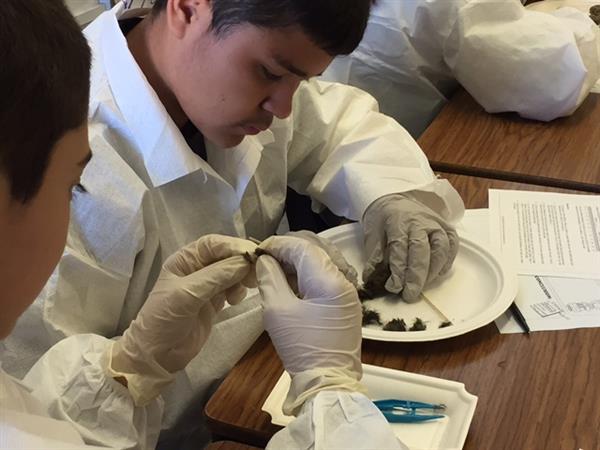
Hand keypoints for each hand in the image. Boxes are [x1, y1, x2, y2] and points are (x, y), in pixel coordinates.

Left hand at [106, 235, 256, 404]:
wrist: (157, 356)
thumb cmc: (164, 319)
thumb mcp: (187, 294)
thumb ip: (217, 276)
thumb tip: (246, 261)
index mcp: (185, 260)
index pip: (213, 244)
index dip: (233, 246)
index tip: (253, 255)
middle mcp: (197, 269)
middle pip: (226, 256)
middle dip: (242, 262)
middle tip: (257, 273)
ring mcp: (207, 286)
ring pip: (232, 272)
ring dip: (242, 277)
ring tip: (247, 288)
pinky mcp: (214, 302)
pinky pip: (233, 288)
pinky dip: (239, 291)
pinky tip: (235, 301)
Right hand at [256, 236, 364, 414]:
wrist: (328, 383)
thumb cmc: (301, 348)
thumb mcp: (277, 311)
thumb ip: (270, 278)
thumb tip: (265, 259)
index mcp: (330, 281)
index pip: (303, 247)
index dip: (278, 244)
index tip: (258, 250)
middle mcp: (344, 281)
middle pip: (315, 250)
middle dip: (288, 250)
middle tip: (265, 258)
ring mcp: (348, 293)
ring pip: (322, 263)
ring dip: (298, 261)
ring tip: (275, 269)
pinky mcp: (346, 305)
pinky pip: (326, 278)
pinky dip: (308, 275)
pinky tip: (291, 283)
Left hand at [362, 194, 458, 301]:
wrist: (394, 198)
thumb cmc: (382, 218)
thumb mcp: (372, 233)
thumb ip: (374, 255)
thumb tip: (371, 278)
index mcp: (398, 222)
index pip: (400, 249)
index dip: (398, 271)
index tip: (393, 288)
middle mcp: (420, 222)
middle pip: (422, 251)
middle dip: (416, 277)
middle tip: (410, 295)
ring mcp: (436, 223)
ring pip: (441, 249)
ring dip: (433, 271)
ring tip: (423, 287)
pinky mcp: (446, 227)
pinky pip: (452, 245)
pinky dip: (447, 262)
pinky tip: (437, 275)